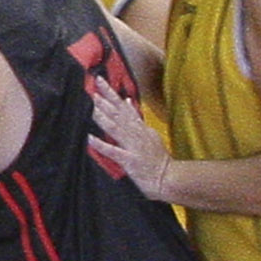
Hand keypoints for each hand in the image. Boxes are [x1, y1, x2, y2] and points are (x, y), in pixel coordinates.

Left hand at [85, 85, 173, 200]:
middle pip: (120, 114)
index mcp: (141, 129)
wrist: (169, 178)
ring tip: (92, 105)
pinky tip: (90, 138)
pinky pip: (114, 152)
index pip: (124, 108)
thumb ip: (138, 119)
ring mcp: (134, 147)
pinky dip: (102, 145)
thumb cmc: (158, 160)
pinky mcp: (130, 161)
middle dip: (107, 99)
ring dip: (104, 116)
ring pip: (116, 128)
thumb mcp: (150, 134)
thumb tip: (128, 101)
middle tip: (95, 86)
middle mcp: (138, 134)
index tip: (101, 82)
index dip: (112, 94)